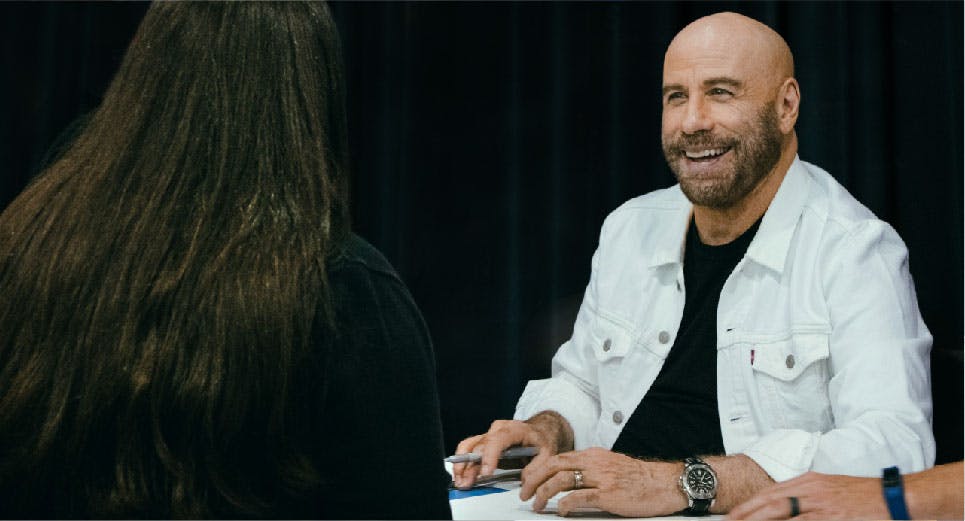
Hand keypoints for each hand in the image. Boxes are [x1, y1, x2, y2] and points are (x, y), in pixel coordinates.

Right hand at [451, 411, 572, 488]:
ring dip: (462, 465)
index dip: (489, 456)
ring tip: (460, 482)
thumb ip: (536, 468)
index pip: (497, 440)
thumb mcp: (547, 453)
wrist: (540, 429)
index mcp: (514, 429)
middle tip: (467, 483)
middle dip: (471, 466)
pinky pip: (468, 450)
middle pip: (479, 446)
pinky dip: (463, 464)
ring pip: (469, 446)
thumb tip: (525, 483)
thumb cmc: (542, 439)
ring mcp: (489, 434)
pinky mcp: (484, 442)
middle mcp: (497, 429)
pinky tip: (461, 476)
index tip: (486, 472)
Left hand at [519, 447, 687, 516]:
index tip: (528, 481)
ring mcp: (601, 478)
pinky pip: (579, 497)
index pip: (557, 458)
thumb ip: (589, 470)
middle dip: (534, 480)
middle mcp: (593, 462)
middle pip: (554, 466)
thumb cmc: (638, 478)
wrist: (663, 482)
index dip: (539, 469)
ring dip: (543, 493)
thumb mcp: (610, 466)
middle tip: (524, 494)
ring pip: (562, 480)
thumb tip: (567, 479)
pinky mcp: (608, 494)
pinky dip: (564, 504)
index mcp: (592, 455)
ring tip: (536, 504)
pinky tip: (559, 510)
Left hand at [726, 472, 887, 519]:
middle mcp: (811, 491)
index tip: (734, 514)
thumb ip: (806, 496)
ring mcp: (822, 505)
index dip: (750, 504)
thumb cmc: (862, 496)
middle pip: (771, 502)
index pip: (771, 492)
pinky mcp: (833, 518)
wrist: (893, 497)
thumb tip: (784, 509)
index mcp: (809, 481)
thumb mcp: (829, 489)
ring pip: (783, 513)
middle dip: (747, 514)